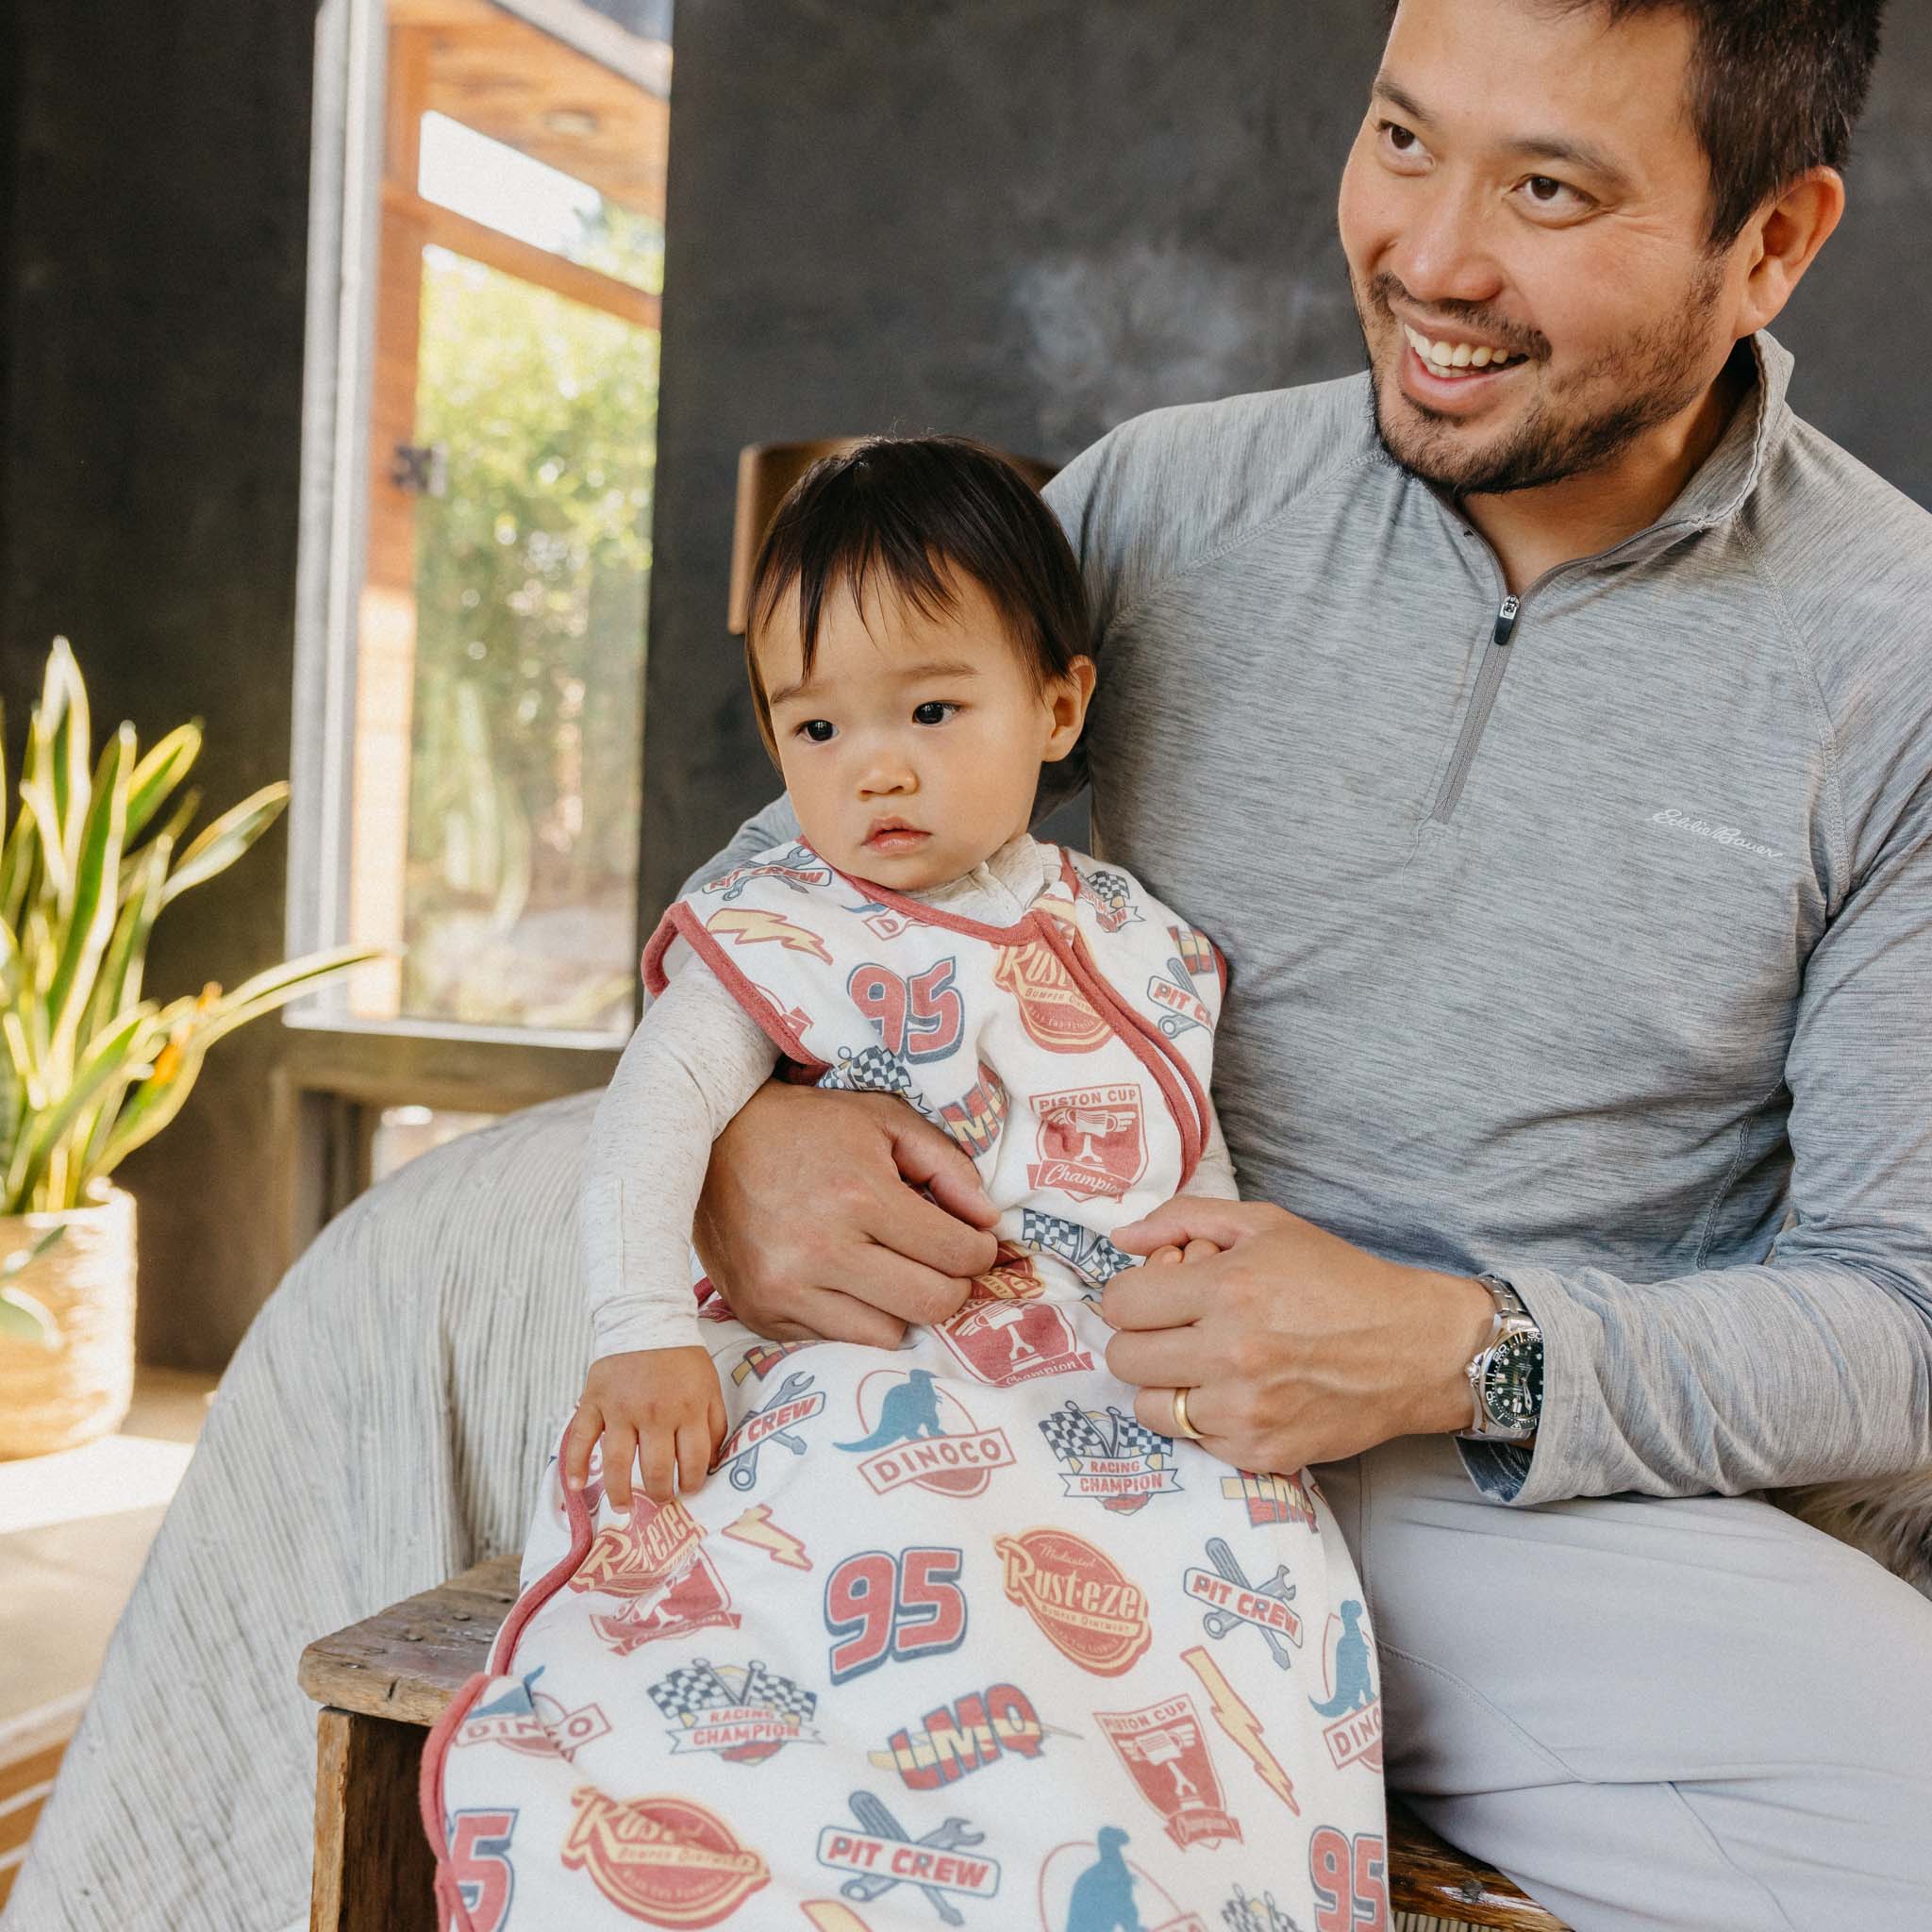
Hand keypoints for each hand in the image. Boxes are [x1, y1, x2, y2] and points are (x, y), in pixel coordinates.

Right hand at [564, 1346, 726, 1508]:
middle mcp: (654, 1413)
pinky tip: (578, 1487)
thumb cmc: (682, 1358)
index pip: (693, 1461)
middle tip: (660, 1498)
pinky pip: (582, 1438)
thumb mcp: (710, 1387)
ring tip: (624, 1509)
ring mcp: (621, 1409)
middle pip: (656, 1469)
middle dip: (661, 1492)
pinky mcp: (595, 1402)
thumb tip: (710, 1463)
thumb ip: (714, 1424)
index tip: (689, 1489)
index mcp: (688, 1409)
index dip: (693, 1482)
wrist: (646, 1319)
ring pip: (619, 1462)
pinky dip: (576, 1465)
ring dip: (620, 1492)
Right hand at [693, 1082, 999, 1346]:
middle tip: (944, 1265)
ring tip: (890, 1272)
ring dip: (901, 1308)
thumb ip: (947, 1166)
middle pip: (930, 1304)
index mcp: (860, 1197)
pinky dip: (853, 1317)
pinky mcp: (760, 1313)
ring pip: (887, 1336)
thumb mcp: (883, 1121)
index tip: (974, 1244)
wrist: (712, 1138)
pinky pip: (835, 1341)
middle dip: (952, 1286)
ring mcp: (786, 1289)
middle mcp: (822, 1251)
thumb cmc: (808, 1126)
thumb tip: (988, 1221)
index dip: (979, 1253)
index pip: (954, 1254)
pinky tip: (845, 1281)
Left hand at [1101, 1198, 1495, 1472]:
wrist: (1415, 1348)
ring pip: (1149, 1407)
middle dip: (1142, 1339)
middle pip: (1124, 1359)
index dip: (1132, 1295)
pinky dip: (1207, 1418)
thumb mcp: (1266, 1225)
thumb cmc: (1338, 1280)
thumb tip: (1120, 1240)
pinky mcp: (1261, 1452)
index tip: (1157, 1295)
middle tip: (1178, 1330)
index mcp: (1226, 1288)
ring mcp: (1244, 1410)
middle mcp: (1230, 1352)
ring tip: (1208, 1364)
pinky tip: (1241, 1393)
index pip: (1120, 1304)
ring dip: (1168, 1385)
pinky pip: (1194, 1441)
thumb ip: (1184, 1219)